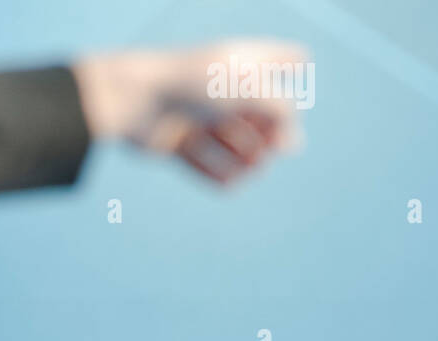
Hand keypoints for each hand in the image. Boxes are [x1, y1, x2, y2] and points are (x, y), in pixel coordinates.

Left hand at [72, 40, 310, 183]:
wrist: (135, 99)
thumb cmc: (194, 84)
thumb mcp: (247, 90)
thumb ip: (279, 113)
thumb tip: (294, 143)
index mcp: (237, 61)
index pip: (276, 58)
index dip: (293, 64)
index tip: (303, 70)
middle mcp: (218, 88)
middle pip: (256, 114)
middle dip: (268, 132)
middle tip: (272, 149)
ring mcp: (197, 116)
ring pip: (231, 143)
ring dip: (245, 158)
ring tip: (251, 168)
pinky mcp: (176, 143)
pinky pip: (203, 163)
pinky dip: (217, 175)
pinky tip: (230, 184)